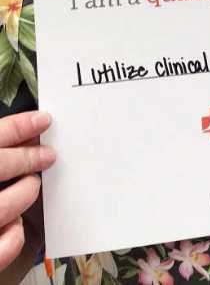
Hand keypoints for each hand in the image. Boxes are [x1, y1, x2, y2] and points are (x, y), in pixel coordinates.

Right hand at [0, 111, 54, 270]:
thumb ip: (0, 158)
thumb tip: (27, 139)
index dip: (18, 126)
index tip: (44, 120)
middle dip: (27, 158)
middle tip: (49, 156)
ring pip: (5, 206)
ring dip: (24, 194)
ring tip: (29, 188)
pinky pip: (6, 245)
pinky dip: (15, 235)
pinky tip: (16, 225)